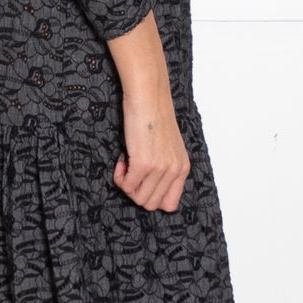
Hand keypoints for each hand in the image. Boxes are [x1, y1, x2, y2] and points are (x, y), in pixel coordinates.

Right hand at [114, 92, 190, 211]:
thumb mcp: (169, 147)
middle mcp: (174, 171)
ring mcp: (160, 169)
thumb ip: (165, 167)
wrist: (148, 98)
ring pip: (139, 199)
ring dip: (127, 185)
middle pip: (151, 204)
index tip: (143, 181)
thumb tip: (147, 186)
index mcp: (182, 168)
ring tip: (127, 165)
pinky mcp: (144, 164)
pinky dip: (120, 177)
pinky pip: (127, 186)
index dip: (152, 196)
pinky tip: (122, 160)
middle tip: (132, 171)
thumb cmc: (155, 117)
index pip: (170, 204)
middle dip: (136, 191)